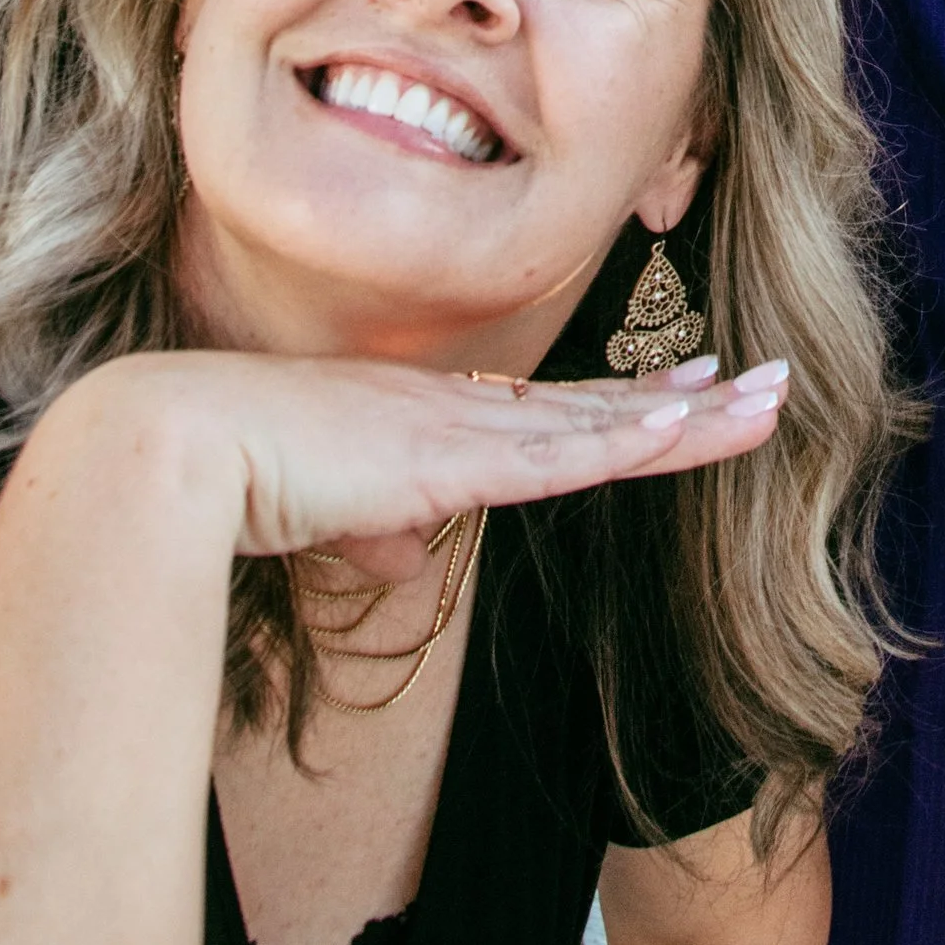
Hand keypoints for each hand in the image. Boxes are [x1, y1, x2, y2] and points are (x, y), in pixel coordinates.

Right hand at [57, 344, 786, 587]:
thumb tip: (399, 560)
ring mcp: (460, 429)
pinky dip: (626, 440)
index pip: (554, 414)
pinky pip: (559, 455)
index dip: (629, 404)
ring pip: (603, 423)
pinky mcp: (449, 460)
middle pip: (601, 409)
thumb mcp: (324, 513)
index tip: (695, 390)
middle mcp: (461, 410)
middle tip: (769, 383)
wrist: (174, 449)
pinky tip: (685, 427)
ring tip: (766, 404)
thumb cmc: (234, 480)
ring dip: (692, 420)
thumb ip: (372, 531)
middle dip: (692, 402)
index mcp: (433, 421)